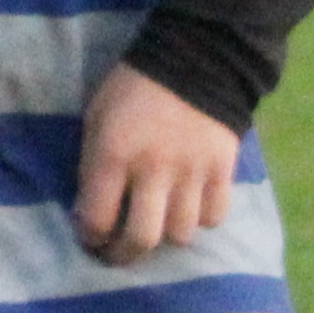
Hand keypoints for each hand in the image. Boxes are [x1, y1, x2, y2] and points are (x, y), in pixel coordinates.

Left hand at [73, 62, 240, 266]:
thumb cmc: (133, 87)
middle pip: (142, 239)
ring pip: (180, 235)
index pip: (98, 220)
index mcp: (114, 154)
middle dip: (124, 255)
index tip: (91, 239)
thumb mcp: (97, 118)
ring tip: (157, 224)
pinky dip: (200, 220)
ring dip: (164, 236)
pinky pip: (214, 217)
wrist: (195, 56)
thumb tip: (89, 213)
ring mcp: (192, 172)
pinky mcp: (223, 170)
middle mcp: (153, 170)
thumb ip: (92, 166)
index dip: (91, 239)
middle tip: (119, 252)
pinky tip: (189, 207)